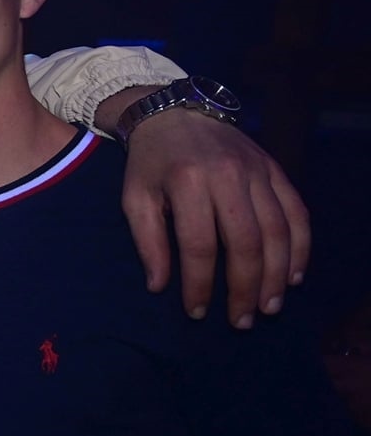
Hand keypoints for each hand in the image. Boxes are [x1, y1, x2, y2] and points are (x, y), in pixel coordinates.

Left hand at [117, 108, 307, 326]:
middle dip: (245, 287)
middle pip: (246, 241)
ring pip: (278, 230)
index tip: (197, 312)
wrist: (176, 114)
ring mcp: (258, 171)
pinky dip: (300, 246)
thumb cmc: (150, 163)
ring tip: (270, 306)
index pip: (198, 244)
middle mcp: (229, 176)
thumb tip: (159, 287)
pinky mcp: (275, 170)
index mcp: (187, 182)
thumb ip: (147, 241)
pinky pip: (297, 212)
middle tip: (243, 320)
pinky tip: (294, 276)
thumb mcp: (134, 198)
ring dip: (278, 274)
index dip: (199, 283)